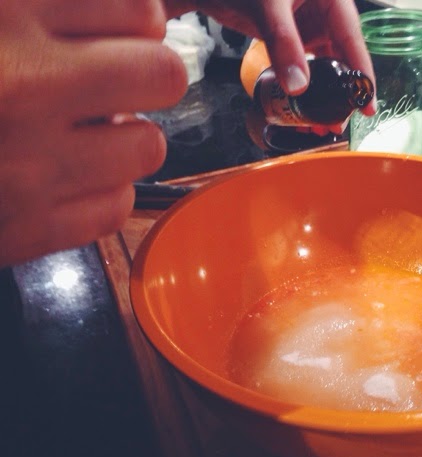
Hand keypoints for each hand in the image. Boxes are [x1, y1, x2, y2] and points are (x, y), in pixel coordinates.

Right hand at [0, 0, 187, 266]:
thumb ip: (54, 13)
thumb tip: (142, 21)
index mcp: (7, 14)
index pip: (139, 9)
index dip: (137, 25)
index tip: (119, 36)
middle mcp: (25, 85)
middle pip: (164, 74)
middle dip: (149, 77)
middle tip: (116, 83)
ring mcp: (30, 164)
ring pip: (149, 147)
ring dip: (125, 139)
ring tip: (79, 134)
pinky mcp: (29, 228)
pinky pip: (118, 206)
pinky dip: (102, 191)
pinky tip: (65, 176)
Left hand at [168, 0, 375, 114]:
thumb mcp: (269, 7)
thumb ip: (283, 43)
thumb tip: (297, 85)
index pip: (352, 39)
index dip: (362, 73)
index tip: (366, 103)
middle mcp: (323, 13)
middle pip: (341, 58)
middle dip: (341, 93)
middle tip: (338, 122)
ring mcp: (306, 26)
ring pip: (322, 66)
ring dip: (321, 96)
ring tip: (319, 124)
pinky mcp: (289, 38)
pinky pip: (300, 67)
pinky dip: (301, 89)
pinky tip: (299, 108)